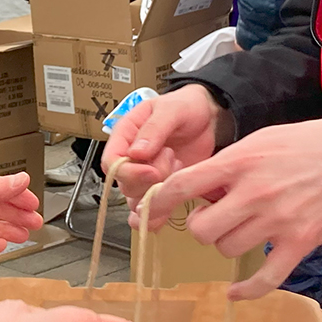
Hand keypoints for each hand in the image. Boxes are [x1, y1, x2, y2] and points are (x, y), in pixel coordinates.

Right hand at [101, 85, 225, 209]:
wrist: (209, 117)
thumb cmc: (186, 106)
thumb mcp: (172, 109)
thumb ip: (154, 129)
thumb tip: (136, 152)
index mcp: (125, 135)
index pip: (111, 162)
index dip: (128, 172)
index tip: (152, 171)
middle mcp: (131, 158)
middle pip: (124, 184)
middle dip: (150, 180)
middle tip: (172, 158)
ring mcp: (145, 175)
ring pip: (136, 200)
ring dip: (158, 194)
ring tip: (178, 167)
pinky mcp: (161, 187)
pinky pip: (150, 209)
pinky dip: (156, 215)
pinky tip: (167, 210)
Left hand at [143, 115, 321, 301]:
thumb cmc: (310, 142)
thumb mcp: (261, 140)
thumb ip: (230, 165)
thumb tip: (201, 190)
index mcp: (240, 162)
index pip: (182, 186)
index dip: (157, 203)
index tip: (147, 213)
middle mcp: (254, 194)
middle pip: (203, 229)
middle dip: (203, 226)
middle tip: (216, 217)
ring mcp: (277, 222)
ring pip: (228, 250)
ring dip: (229, 244)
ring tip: (244, 230)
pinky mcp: (300, 244)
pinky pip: (264, 280)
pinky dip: (246, 291)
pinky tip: (235, 292)